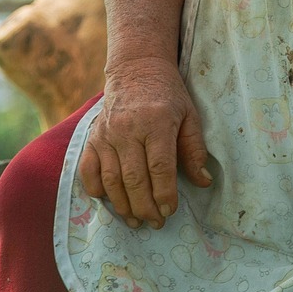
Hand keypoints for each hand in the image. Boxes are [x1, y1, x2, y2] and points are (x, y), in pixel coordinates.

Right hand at [78, 58, 213, 228]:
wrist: (136, 69)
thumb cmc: (168, 95)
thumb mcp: (189, 116)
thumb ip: (195, 149)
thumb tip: (203, 182)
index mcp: (156, 122)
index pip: (160, 167)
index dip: (165, 194)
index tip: (170, 211)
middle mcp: (128, 129)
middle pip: (134, 179)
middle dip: (146, 207)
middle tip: (156, 222)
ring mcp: (106, 134)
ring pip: (111, 180)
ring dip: (123, 206)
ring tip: (136, 221)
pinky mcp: (92, 138)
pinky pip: (88, 170)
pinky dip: (96, 190)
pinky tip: (111, 202)